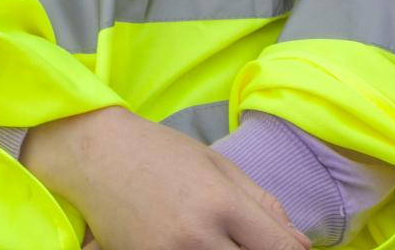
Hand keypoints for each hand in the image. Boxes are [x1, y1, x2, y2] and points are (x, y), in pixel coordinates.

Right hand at [22, 107, 309, 249]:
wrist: (93, 153)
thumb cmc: (160, 153)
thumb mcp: (218, 166)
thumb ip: (264, 206)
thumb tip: (302, 246)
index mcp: (222, 203)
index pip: (279, 249)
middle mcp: (197, 235)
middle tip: (249, 243)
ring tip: (222, 241)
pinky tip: (197, 246)